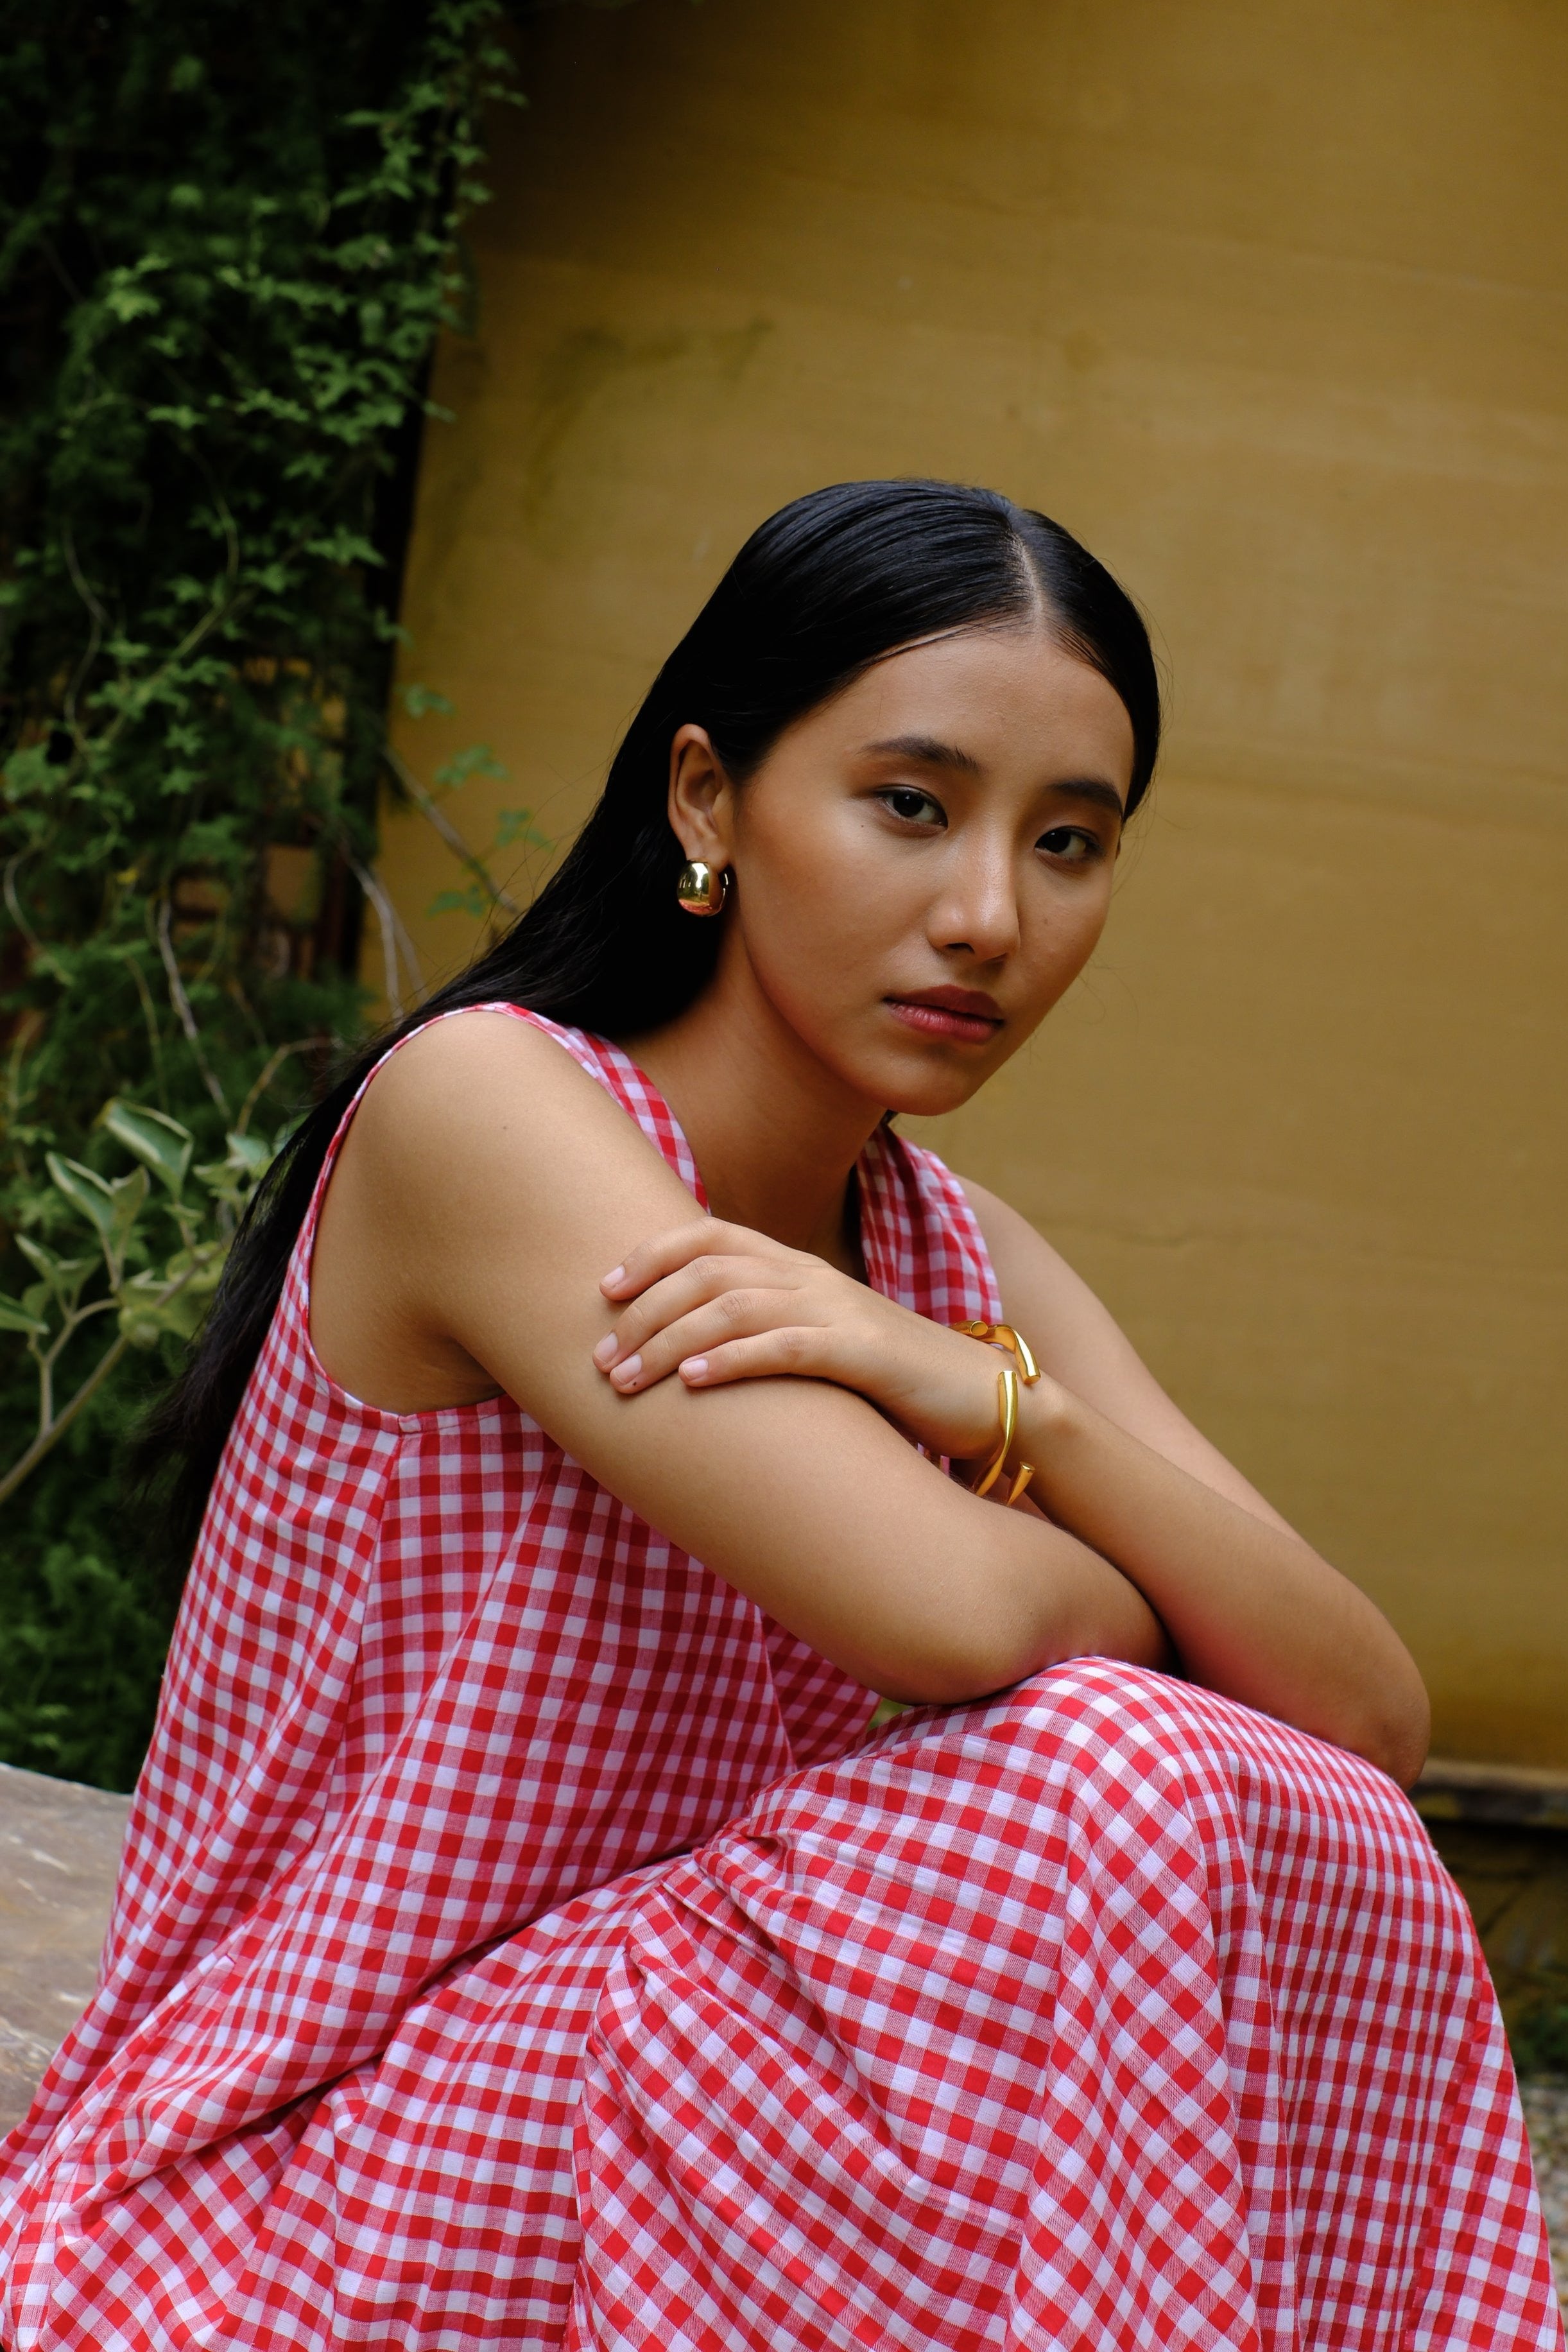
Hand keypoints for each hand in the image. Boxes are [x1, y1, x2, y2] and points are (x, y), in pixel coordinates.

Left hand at [592, 1218, 1019, 1468]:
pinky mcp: (865, 1353)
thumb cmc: (891, 1384)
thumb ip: (766, 1335)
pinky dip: (732, 1361)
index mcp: (799, 1270)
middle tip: (599, 1358)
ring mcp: (840, 1311)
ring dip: (668, 1342)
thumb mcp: (819, 1345)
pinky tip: (693, 1384)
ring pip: (733, 1307)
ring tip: (627, 1379)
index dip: (651, 1254)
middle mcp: (812, 1279)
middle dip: (643, 1312)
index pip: (711, 1234)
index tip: (603, 1289)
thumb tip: (692, 1356)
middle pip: (707, 1270)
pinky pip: (787, 1347)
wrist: (983, 1401)